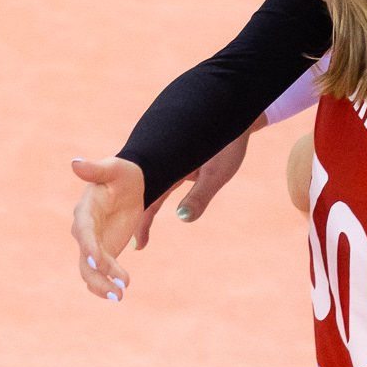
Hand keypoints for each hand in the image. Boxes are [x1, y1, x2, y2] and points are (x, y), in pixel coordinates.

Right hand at [70, 156, 144, 300]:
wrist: (130, 184)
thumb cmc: (121, 173)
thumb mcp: (113, 168)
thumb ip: (95, 169)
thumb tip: (75, 162)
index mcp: (85, 211)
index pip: (84, 231)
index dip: (89, 246)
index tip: (97, 260)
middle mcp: (84, 231)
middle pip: (86, 257)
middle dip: (99, 273)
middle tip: (117, 287)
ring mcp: (92, 244)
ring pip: (91, 270)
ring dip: (103, 284)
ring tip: (121, 295)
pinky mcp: (102, 252)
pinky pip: (99, 272)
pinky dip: (106, 283)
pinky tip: (118, 294)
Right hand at [136, 125, 256, 247]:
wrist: (236, 120)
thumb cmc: (229, 146)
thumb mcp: (217, 173)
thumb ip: (200, 195)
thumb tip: (183, 218)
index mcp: (166, 167)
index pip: (145, 197)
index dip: (139, 220)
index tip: (136, 243)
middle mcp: (161, 166)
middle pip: (139, 196)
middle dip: (130, 219)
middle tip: (131, 246)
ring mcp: (165, 165)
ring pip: (145, 191)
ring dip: (139, 213)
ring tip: (136, 239)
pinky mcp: (172, 166)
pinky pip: (155, 187)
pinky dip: (148, 205)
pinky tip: (144, 223)